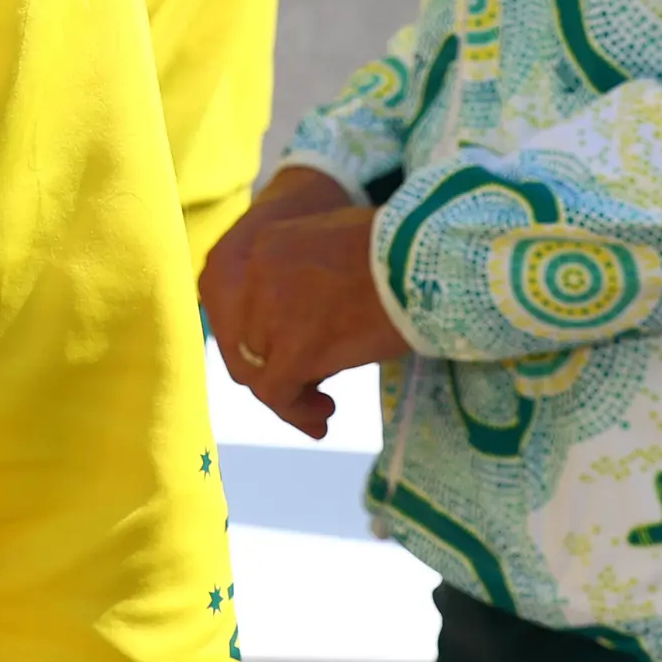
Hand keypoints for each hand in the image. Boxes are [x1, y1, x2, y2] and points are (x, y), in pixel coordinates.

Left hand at [200, 167, 408, 439]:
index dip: (255, 335)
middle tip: (305, 388)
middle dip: (269, 369)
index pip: (232, 301)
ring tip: (321, 406)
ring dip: (287, 395)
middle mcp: (255, 275)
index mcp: (263, 246)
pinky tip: (325, 415)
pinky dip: (296, 412)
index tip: (281, 354)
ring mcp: (272, 312)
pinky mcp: (297, 348)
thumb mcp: (330, 251)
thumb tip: (293, 324)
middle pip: (242, 341)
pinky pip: (277, 395)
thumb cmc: (399, 254)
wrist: (428, 260)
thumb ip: (299, 278)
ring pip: (257, 372)